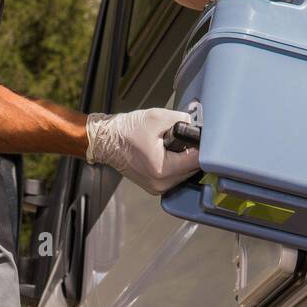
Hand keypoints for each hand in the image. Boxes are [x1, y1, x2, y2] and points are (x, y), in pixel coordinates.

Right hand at [84, 109, 200, 194]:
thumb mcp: (157, 118)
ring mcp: (157, 188)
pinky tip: (169, 154)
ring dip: (185, 160)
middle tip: (185, 138)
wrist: (106, 141)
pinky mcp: (155, 187)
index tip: (198, 136)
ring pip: (185, 175)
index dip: (200, 145)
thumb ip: (182, 120)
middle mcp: (161, 184)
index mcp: (163, 169)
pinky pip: (174, 177)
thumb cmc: (125, 131)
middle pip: (193, 170)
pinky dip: (176, 166)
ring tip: (174, 146)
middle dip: (192, 153)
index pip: (197, 160)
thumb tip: (195, 125)